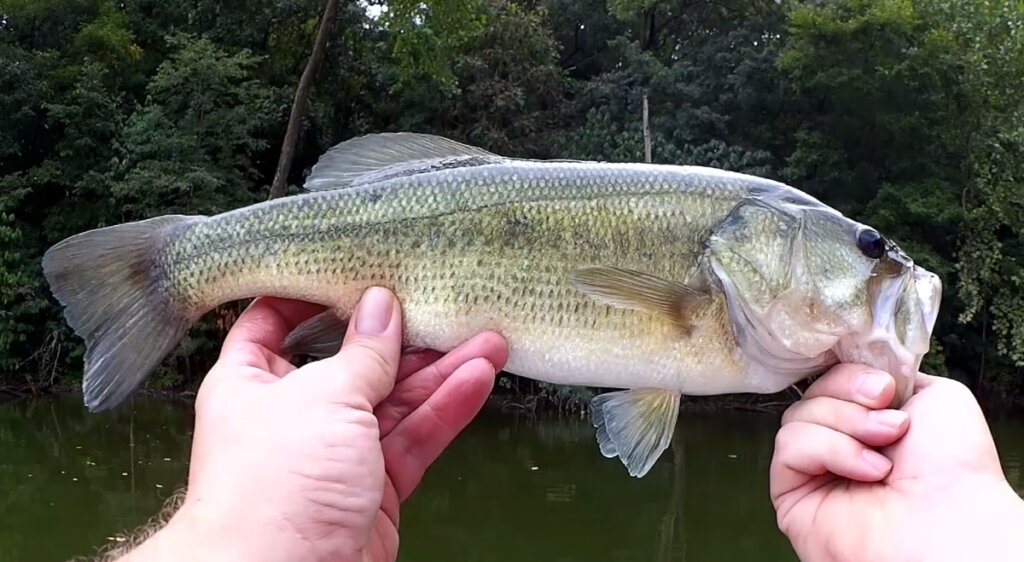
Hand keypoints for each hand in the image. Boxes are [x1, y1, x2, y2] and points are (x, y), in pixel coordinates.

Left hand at [124, 288, 508, 561]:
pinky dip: (445, 410)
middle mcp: (293, 415)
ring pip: (394, 400)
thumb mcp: (321, 399)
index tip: (356, 267)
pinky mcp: (373, 488)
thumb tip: (381, 305)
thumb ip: (362, 352)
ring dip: (440, 370)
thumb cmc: (274, 487)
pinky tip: (477, 379)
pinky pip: (413, 438)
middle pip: (353, 361)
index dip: (313, 294)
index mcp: (251, 383)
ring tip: (487, 338)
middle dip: (402, 335)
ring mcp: (336, 454)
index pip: (275, 322)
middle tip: (445, 304)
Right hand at [771, 365, 1023, 561]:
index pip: (834, 379)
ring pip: (797, 416)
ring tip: (883, 451)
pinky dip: (828, 449)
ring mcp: (814, 471)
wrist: (950, 521)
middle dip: (851, 398)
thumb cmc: (955, 471)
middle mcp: (840, 446)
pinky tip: (865, 470)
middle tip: (891, 422)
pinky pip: (789, 447)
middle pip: (813, 393)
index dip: (851, 374)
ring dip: (845, 425)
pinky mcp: (792, 494)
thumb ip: (892, 374)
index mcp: (871, 423)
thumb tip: (863, 374)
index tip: (885, 386)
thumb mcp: (938, 397)